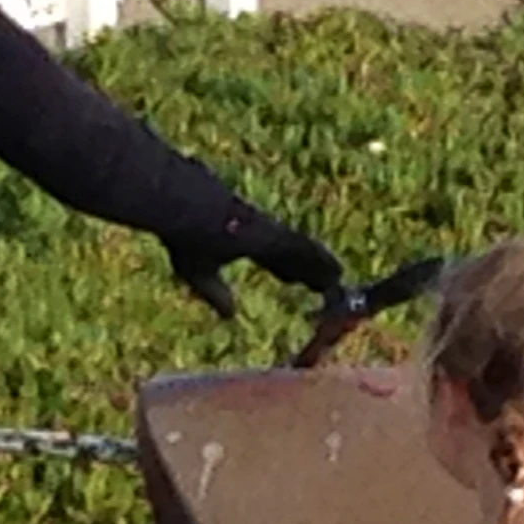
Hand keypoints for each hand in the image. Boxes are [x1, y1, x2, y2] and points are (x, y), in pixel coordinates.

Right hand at [163, 209, 343, 320]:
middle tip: (331, 280)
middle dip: (310, 267)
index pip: (272, 257)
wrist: (184, 207)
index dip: (289, 269)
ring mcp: (268, 229)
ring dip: (320, 265)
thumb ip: (216, 294)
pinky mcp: (272, 232)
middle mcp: (260, 231)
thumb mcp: (198, 272)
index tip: (300, 279)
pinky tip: (335, 272)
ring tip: (338, 276)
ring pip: (301, 250)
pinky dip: (319, 262)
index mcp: (244, 238)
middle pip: (292, 252)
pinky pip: (302, 248)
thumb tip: (230, 316)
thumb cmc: (185, 236)